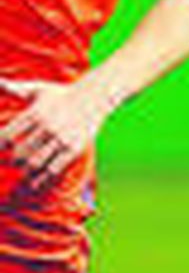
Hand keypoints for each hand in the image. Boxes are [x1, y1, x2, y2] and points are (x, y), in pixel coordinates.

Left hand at [0, 77, 115, 189]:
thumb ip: (14, 88)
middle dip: (14, 161)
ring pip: (36, 163)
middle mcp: (47, 126)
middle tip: (14, 162)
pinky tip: (35, 184)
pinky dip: (43, 179)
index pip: (9, 136)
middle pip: (20, 152)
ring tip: (24, 173)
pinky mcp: (74, 149)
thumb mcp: (37, 89)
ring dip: (26, 171)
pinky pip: (55, 168)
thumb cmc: (61, 94)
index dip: (1, 147)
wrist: (94, 97)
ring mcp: (62, 139)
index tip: (3, 150)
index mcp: (35, 113)